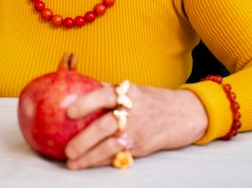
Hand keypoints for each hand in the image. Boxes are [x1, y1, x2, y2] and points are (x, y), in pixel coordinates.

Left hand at [64, 83, 207, 169]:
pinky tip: (88, 163)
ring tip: (72, 162)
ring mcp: (137, 131)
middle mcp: (132, 112)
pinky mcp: (141, 146)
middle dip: (84, 139)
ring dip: (89, 156)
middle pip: (104, 126)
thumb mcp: (134, 90)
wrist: (184, 114)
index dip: (87, 102)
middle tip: (67, 148)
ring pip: (109, 146)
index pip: (105, 95)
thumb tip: (80, 88)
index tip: (69, 111)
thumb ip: (110, 91)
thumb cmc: (153, 99)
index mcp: (128, 93)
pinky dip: (101, 160)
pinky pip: (118, 155)